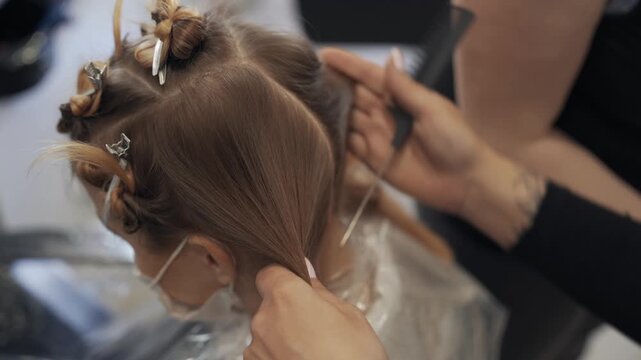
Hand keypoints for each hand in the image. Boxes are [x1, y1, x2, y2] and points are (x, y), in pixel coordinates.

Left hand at [244, 264, 386, 359]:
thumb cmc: (354, 358)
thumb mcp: (350, 317)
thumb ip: (321, 293)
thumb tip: (307, 274)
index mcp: (286, 296)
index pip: (269, 273)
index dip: (284, 278)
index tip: (300, 287)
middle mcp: (263, 319)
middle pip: (270, 305)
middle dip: (289, 312)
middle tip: (318, 327)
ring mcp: (256, 349)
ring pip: (267, 332)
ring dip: (284, 337)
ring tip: (314, 353)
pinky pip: (265, 355)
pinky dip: (280, 357)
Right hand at [321, 47, 487, 214]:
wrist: (464, 181)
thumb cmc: (456, 141)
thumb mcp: (432, 109)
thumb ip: (405, 88)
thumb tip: (390, 56)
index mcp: (401, 97)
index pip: (369, 76)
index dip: (348, 65)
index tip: (325, 55)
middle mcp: (385, 114)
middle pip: (352, 95)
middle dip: (332, 85)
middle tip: (307, 78)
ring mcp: (377, 136)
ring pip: (347, 118)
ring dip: (329, 110)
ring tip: (306, 100)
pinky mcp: (373, 159)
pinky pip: (349, 145)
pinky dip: (335, 137)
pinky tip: (319, 129)